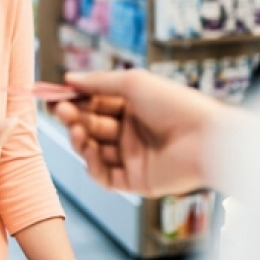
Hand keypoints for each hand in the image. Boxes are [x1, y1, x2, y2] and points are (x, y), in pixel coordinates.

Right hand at [51, 69, 232, 196]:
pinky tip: (89, 149)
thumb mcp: (133, 83)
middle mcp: (132, 132)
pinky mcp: (136, 181)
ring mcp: (133, 157)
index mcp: (133, 106)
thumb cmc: (176, 104)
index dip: (74, 99)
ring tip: (77, 129)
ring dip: (81, 139)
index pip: (95, 103)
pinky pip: (104, 176)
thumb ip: (98, 82)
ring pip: (94, 150)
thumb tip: (68, 78)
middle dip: (73, 117)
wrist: (207, 139)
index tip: (52, 95)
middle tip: (58, 110)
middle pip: (92, 125)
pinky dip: (92, 164)